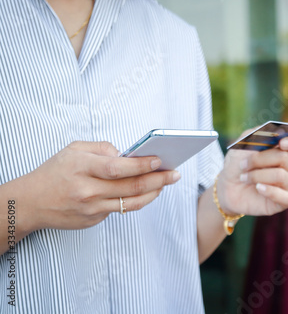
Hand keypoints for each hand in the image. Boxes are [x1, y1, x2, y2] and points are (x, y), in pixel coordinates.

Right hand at [18, 141, 179, 232]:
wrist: (30, 203)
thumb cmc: (54, 172)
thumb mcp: (73, 150)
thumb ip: (101, 148)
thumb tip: (127, 154)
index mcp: (83, 168)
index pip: (119, 168)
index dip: (142, 165)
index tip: (160, 160)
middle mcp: (89, 191)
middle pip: (132, 187)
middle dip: (159, 180)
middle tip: (175, 174)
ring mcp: (92, 209)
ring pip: (132, 202)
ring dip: (154, 193)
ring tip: (166, 183)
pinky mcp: (94, 220)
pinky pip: (122, 209)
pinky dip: (137, 200)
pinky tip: (148, 192)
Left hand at [217, 131, 287, 215]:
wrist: (227, 187)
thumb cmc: (238, 162)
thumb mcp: (243, 143)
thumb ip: (258, 133)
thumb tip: (277, 132)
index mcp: (287, 149)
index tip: (282, 143)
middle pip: (286, 158)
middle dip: (260, 159)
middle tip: (243, 164)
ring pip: (281, 176)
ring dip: (257, 175)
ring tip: (244, 177)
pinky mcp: (282, 201)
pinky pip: (286, 197)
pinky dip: (269, 191)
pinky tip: (257, 188)